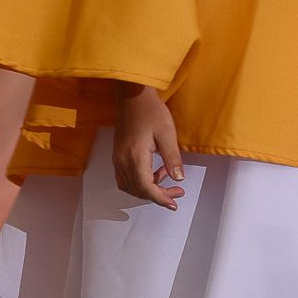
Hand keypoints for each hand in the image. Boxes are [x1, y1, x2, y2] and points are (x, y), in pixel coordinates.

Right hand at [112, 80, 184, 210]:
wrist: (132, 95)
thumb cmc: (149, 110)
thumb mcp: (167, 134)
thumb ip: (173, 158)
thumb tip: (178, 179)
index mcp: (134, 156)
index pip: (146, 187)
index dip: (161, 198)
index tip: (174, 202)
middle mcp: (122, 160)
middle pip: (138, 189)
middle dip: (158, 195)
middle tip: (177, 192)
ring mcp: (118, 157)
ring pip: (130, 185)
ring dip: (148, 189)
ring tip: (166, 178)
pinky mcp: (118, 153)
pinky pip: (125, 177)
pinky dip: (139, 182)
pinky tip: (152, 172)